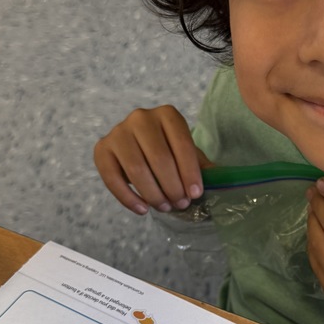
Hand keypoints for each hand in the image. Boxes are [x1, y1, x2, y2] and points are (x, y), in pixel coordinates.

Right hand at [94, 106, 210, 213]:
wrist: (136, 145)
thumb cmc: (167, 150)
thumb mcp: (186, 153)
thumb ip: (201, 165)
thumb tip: (221, 181)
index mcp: (167, 114)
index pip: (182, 144)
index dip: (190, 172)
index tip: (195, 194)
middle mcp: (141, 118)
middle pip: (159, 158)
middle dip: (173, 186)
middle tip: (181, 204)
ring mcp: (118, 132)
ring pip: (137, 169)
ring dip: (153, 194)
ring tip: (165, 207)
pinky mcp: (101, 149)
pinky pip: (112, 178)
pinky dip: (129, 198)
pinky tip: (143, 210)